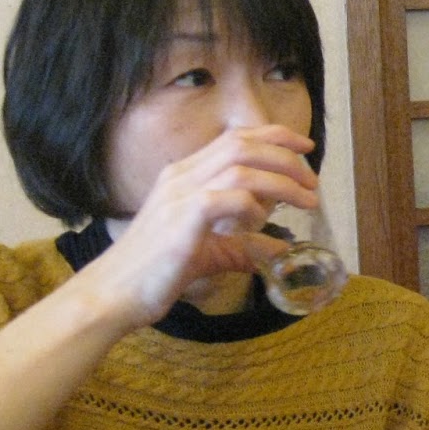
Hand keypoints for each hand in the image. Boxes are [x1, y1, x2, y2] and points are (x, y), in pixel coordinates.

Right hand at [77, 124, 318, 329]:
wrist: (115, 292)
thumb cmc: (157, 272)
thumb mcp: (210, 254)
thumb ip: (243, 247)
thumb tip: (278, 252)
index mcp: (185, 175)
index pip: (234, 139)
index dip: (274, 137)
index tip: (305, 150)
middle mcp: (182, 176)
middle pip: (243, 144)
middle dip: (286, 155)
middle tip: (313, 179)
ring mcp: (180, 195)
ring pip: (242, 167)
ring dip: (282, 181)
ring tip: (307, 199)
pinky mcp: (182, 219)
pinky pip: (228, 199)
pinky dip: (255, 207)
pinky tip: (267, 224)